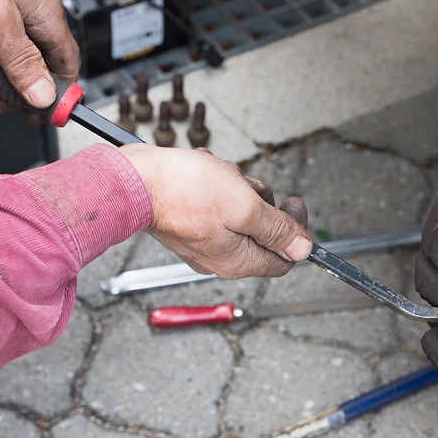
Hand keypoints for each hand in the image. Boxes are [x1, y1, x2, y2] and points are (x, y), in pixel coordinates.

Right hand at [120, 145, 312, 278]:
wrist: (132, 180)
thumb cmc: (184, 191)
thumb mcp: (245, 207)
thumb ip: (277, 230)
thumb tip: (304, 250)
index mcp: (237, 262)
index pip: (284, 259)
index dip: (296, 231)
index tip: (293, 203)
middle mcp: (220, 258)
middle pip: (261, 231)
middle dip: (259, 201)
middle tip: (245, 185)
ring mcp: (203, 242)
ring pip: (239, 213)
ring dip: (237, 188)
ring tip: (219, 177)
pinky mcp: (188, 224)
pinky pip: (217, 205)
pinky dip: (217, 186)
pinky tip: (204, 176)